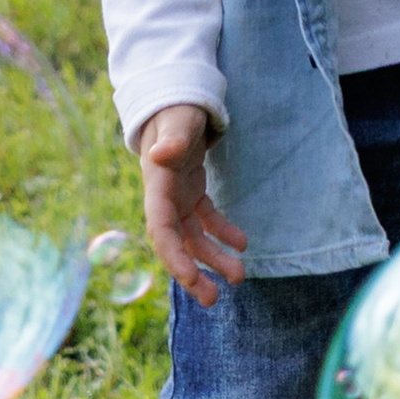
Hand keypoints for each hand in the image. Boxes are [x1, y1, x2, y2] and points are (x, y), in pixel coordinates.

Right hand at [135, 103, 247, 305]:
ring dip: (212, 258)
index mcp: (158, 184)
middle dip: (191, 273)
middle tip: (212, 300)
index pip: (161, 229)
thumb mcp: (177, 120)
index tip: (192, 279)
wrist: (175, 99)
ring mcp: (177, 196)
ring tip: (238, 276)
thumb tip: (161, 155)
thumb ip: (172, 138)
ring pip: (193, 237)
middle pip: (175, 243)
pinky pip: (205, 220)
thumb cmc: (175, 108)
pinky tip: (242, 243)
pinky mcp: (190, 192)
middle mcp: (164, 197)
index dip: (174, 257)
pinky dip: (222, 232)